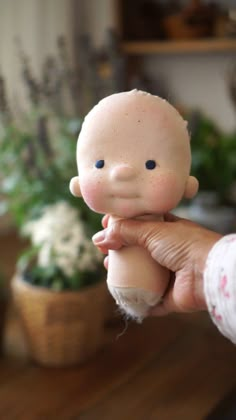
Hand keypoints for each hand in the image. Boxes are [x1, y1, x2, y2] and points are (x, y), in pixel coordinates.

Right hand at [92, 215, 221, 315]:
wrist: (207, 273)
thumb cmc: (185, 245)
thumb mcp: (152, 230)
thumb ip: (126, 230)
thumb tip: (101, 237)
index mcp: (168, 230)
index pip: (140, 224)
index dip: (122, 225)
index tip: (105, 227)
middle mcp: (168, 251)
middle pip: (137, 250)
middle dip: (118, 250)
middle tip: (103, 250)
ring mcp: (168, 274)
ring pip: (140, 274)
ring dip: (122, 273)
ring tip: (108, 269)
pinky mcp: (168, 296)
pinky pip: (148, 298)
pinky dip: (135, 298)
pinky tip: (119, 293)